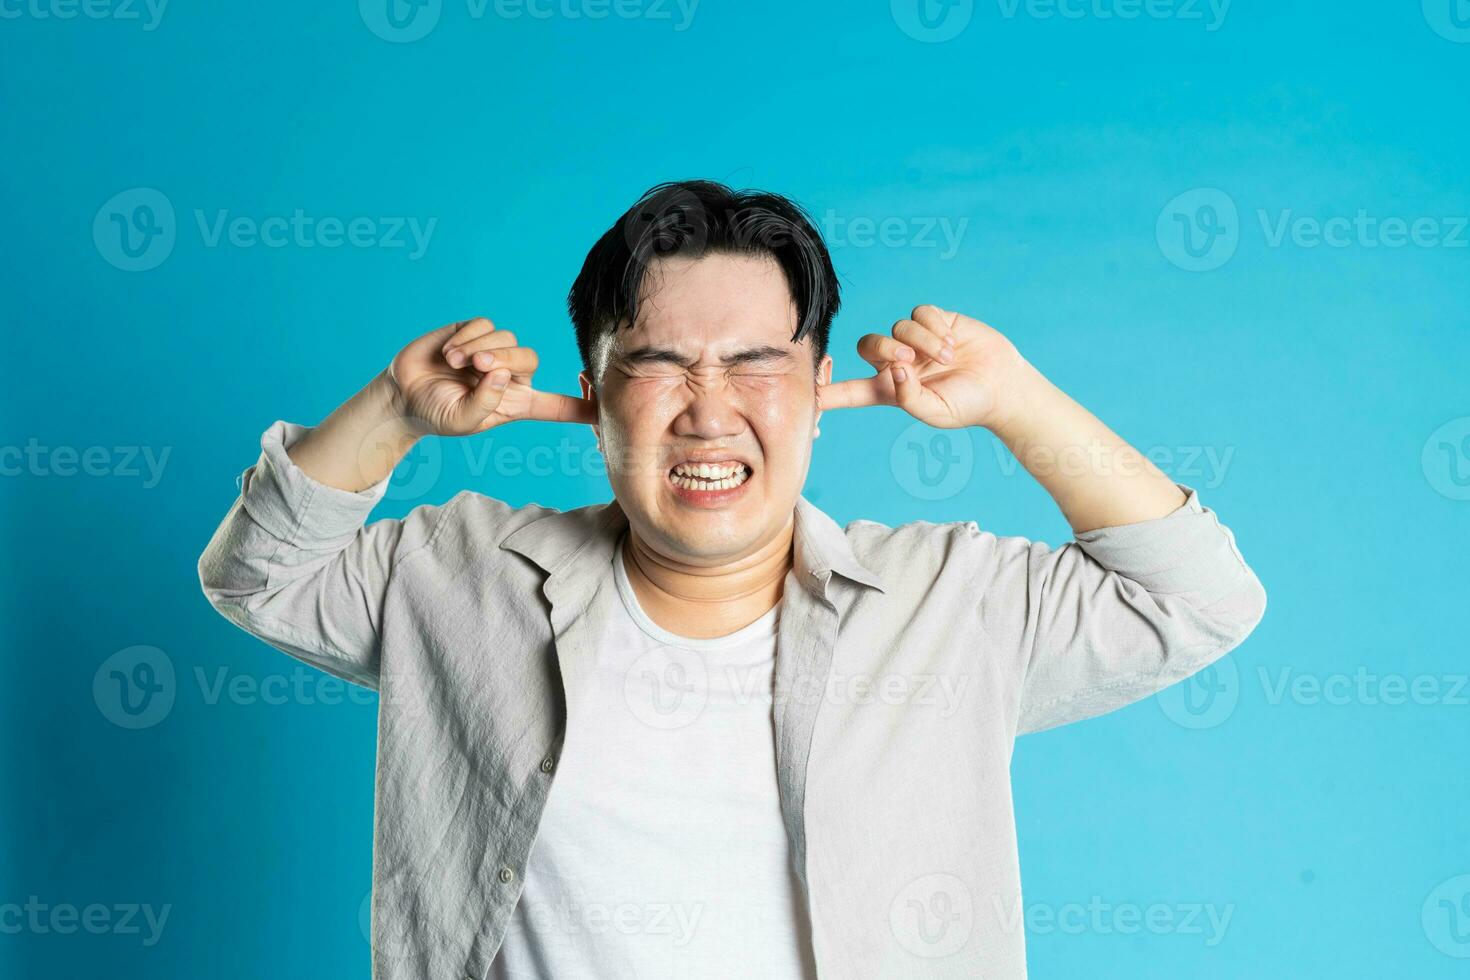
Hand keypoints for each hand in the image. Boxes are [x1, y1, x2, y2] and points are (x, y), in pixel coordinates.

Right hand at [387, 317, 596, 435]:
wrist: (404, 394)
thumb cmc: (436, 414)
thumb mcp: (461, 420)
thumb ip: (484, 402)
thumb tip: (501, 374)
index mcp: (516, 403)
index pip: (558, 406)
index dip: (583, 408)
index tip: (607, 410)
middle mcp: (511, 376)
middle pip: (530, 359)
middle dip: (505, 360)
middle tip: (477, 369)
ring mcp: (494, 352)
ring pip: (507, 339)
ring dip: (480, 349)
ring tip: (454, 364)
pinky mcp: (475, 333)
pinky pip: (484, 325)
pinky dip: (467, 338)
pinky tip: (449, 353)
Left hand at [817, 305, 1027, 429]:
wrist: (1002, 385)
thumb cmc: (968, 405)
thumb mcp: (936, 412)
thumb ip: (909, 397)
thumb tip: (894, 369)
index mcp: (889, 390)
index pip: (849, 391)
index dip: (826, 393)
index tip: (804, 394)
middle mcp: (897, 362)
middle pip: (868, 344)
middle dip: (885, 348)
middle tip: (910, 360)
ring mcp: (915, 340)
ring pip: (897, 326)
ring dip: (921, 341)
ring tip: (947, 357)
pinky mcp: (935, 320)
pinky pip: (920, 313)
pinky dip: (933, 326)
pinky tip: (952, 340)